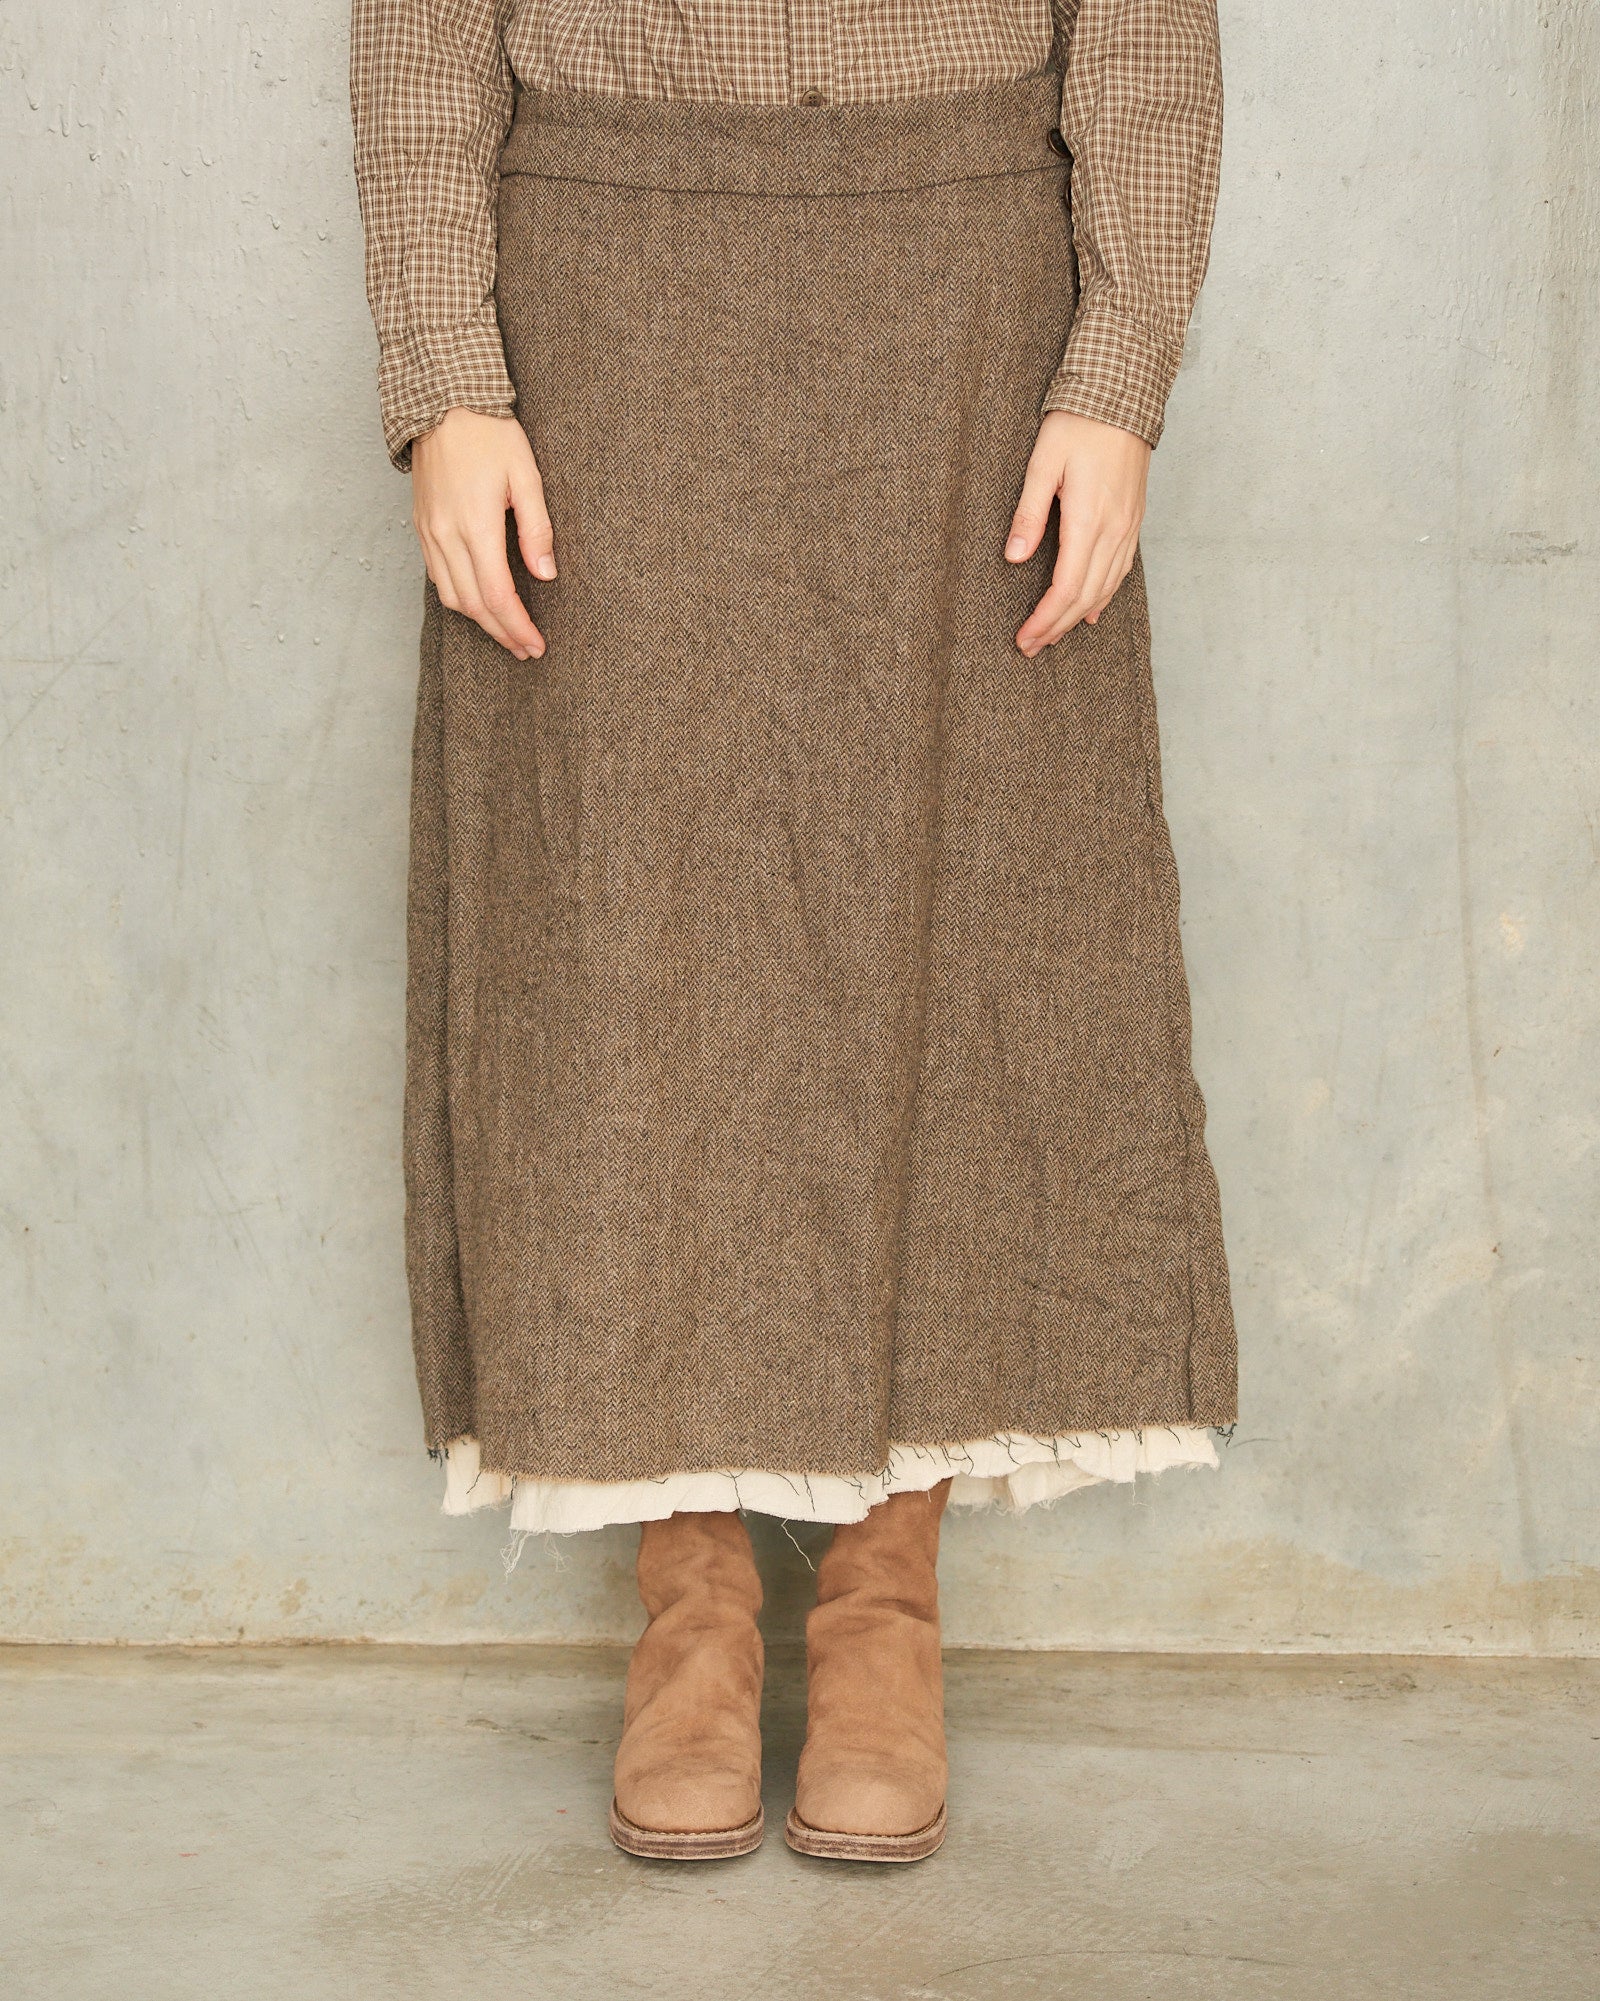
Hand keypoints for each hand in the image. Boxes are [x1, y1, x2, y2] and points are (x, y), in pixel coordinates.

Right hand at [410, 409, 554, 659]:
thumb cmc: (489, 433)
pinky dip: (459, 597)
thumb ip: (536, 529)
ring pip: (451, 596)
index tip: (537, 644)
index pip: (498, 594)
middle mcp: (446, 534)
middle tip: (526, 649)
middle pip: (473, 605)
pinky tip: (480, 602)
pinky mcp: (421, 525)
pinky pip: (437, 576)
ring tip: (506, 632)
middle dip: (502, 633)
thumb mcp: (526, 477)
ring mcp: (429, 532)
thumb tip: (545, 575)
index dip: (518, 626)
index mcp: (475, 525)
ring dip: (479, 621)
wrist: (441, 401)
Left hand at [1006, 411, 1150, 656]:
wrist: (1124, 395)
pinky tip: (1091, 612)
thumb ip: (1028, 513)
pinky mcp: (1134, 520)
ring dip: (1078, 617)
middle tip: (1030, 647)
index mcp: (1088, 520)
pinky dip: (1103, 597)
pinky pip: (1121, 571)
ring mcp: (1128, 527)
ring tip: (1053, 635)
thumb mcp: (1042, 463)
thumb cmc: (1079, 423)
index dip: (1044, 619)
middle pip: (1085, 597)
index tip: (1024, 638)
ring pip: (1105, 588)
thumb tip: (1013, 557)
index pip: (1065, 588)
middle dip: (1056, 627)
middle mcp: (1114, 530)